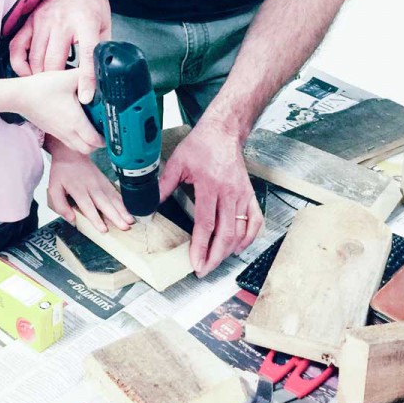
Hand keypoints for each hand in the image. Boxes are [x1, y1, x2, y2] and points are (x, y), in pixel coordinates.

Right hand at [8, 0, 110, 101]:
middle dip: (57, 83)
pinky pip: (17, 47)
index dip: (86, 79)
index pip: (86, 54)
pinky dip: (20, 64)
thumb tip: (104, 75)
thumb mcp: (105, 25)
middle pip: (54, 61)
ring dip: (40, 77)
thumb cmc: (92, 7)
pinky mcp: (30, 22)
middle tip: (63, 95)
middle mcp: (61, 22)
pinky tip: (28, 72)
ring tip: (47, 88)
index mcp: (85, 23)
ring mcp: (42, 22)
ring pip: (36, 58)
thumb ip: (102, 48)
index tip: (86, 97)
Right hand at [11, 70, 103, 154]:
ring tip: (91, 128)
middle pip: (88, 149)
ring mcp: (59, 133)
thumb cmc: (41, 88)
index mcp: (75, 121)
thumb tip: (99, 71)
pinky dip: (75, 139)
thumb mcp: (67, 77)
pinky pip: (68, 142)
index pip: (95, 141)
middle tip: (103, 130)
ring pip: (77, 148)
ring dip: (86, 143)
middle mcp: (67, 131)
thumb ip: (85, 75)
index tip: (110, 129)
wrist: (19, 96)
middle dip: (98, 143)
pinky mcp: (52, 131)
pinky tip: (77, 124)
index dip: (105, 138)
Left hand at [46, 142, 133, 233]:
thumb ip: (60, 205)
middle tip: (124, 227)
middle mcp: (91, 186)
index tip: (104, 229)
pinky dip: (122, 202)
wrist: (70, 153)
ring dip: (122, 210)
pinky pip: (115, 192)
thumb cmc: (62, 172)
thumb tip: (71, 219)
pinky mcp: (105, 180)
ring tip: (130, 220)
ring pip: (113, 198)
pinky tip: (128, 210)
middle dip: (115, 216)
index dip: (96, 218)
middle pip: (105, 203)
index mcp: (77, 189)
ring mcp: (100, 182)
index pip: (88, 206)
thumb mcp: (53, 188)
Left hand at [159, 123, 262, 277]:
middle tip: (204, 270)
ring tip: (216, 262)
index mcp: (209, 185)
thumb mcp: (177, 163)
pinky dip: (249, 237)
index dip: (201, 246)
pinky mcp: (249, 194)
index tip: (196, 262)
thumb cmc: (201, 145)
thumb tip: (148, 205)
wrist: (223, 132)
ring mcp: (242, 194)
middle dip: (215, 256)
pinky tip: (238, 247)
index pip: (206, 223)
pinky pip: (255, 221)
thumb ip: (163, 186)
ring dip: (229, 250)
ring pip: (241, 231)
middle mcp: (229, 192)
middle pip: (226, 233)